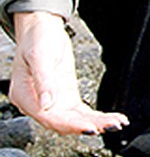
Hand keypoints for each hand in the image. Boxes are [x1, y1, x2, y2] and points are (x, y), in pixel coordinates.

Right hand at [8, 11, 128, 135]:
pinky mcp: (65, 98)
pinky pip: (81, 112)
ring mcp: (53, 102)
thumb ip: (44, 81)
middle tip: (112, 126)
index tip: (90, 128)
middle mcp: (39, 104)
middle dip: (90, 125)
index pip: (50, 117)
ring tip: (117, 123)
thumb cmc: (37, 39)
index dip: (70, 125)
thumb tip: (47, 105)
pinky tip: (111, 119)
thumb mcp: (40, 56)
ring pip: (76, 119)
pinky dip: (96, 116)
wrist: (42, 27)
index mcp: (26, 97)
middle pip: (65, 122)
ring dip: (96, 123)